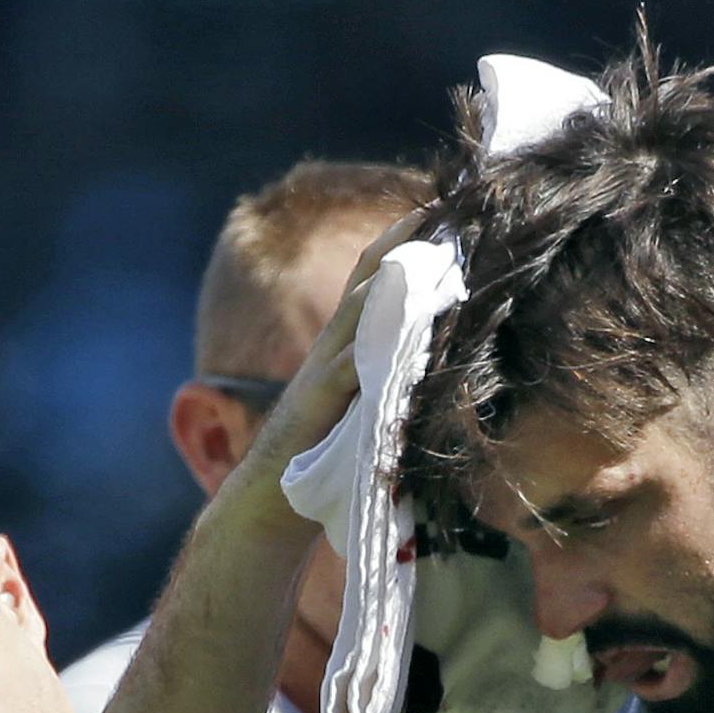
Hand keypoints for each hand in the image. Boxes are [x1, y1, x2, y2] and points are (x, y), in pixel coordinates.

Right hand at [239, 208, 430, 486]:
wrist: (269, 501)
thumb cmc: (324, 461)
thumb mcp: (365, 408)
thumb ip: (391, 381)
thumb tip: (439, 366)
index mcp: (346, 346)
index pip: (377, 281)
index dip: (406, 245)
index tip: (443, 214)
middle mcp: (333, 348)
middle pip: (370, 280)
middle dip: (404, 243)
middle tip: (445, 211)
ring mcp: (324, 373)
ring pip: (360, 314)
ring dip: (395, 283)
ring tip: (432, 255)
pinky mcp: (318, 406)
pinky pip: (348, 372)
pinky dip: (374, 353)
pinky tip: (402, 335)